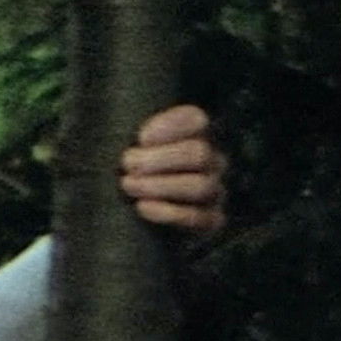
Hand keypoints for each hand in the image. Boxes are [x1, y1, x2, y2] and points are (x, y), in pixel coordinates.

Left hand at [119, 105, 226, 234]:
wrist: (137, 220)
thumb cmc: (128, 173)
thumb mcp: (126, 147)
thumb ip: (125, 134)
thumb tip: (125, 134)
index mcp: (196, 135)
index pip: (196, 120)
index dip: (170, 126)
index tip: (140, 137)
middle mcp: (213, 161)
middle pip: (199, 153)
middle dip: (158, 159)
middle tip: (126, 164)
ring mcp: (215, 191)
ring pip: (201, 186)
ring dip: (160, 185)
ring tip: (129, 185)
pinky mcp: (212, 220)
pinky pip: (200, 217)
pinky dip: (169, 213)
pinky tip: (142, 207)